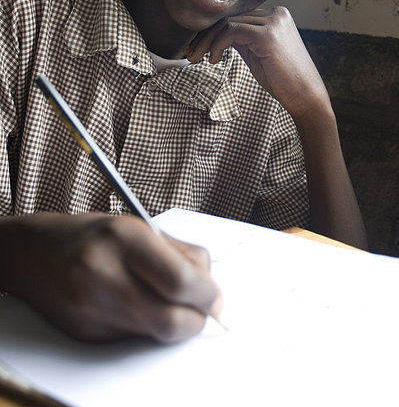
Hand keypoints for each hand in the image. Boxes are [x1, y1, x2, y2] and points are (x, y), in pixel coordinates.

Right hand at [1, 213, 221, 342]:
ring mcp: (90, 307)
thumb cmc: (94, 234)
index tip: (216, 298)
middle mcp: (102, 272)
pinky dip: (147, 326)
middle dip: (197, 320)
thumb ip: (179, 253)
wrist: (34, 252)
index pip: (180, 280)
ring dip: (174, 323)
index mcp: (123, 236)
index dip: (208, 295)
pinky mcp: (85, 332)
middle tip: (204, 310)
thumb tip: (212, 289)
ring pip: (155, 333)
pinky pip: (133, 338)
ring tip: (170, 302)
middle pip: (170, 320)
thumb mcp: (139, 226)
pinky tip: (137, 304)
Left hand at [185, 6, 330, 122]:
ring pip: (227, 24)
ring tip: (196, 58)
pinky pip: (232, 32)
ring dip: (207, 42)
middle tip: (189, 54)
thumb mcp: (257, 54)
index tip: (196, 49)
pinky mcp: (268, 35)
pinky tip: (213, 59)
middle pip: (229, 19)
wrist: (305, 97)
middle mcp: (276, 13)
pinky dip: (217, 45)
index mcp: (275, 16)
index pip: (236, 18)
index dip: (212, 33)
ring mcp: (273, 22)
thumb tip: (215, 37)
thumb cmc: (282, 80)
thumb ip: (242, 41)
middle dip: (205, 37)